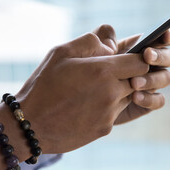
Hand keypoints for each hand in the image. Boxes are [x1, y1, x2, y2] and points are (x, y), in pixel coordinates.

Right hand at [16, 32, 148, 153]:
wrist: (29, 125)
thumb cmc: (44, 84)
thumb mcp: (61, 52)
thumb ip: (91, 41)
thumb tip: (112, 46)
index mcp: (103, 71)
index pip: (141, 63)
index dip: (136, 59)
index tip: (125, 58)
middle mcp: (112, 93)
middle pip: (138, 81)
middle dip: (127, 74)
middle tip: (106, 73)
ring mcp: (110, 113)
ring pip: (128, 97)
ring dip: (118, 90)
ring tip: (93, 89)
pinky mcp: (105, 129)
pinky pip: (116, 112)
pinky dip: (108, 107)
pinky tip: (87, 105)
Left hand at [93, 25, 169, 123]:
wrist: (81, 100)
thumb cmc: (85, 70)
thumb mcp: (89, 50)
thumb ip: (101, 38)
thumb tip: (114, 42)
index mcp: (140, 47)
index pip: (161, 38)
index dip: (168, 35)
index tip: (165, 34)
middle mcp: (149, 65)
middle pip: (168, 57)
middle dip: (160, 56)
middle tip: (146, 56)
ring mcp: (150, 84)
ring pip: (166, 78)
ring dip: (152, 79)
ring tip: (134, 82)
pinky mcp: (147, 103)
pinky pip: (159, 101)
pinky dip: (149, 98)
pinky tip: (134, 97)